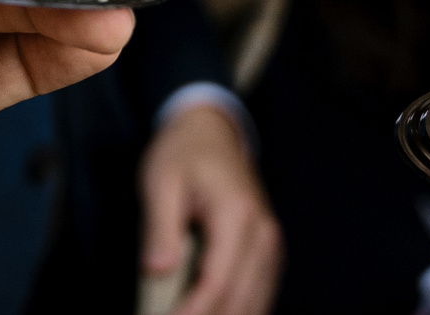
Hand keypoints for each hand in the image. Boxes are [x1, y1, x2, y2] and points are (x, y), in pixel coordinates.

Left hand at [140, 103, 279, 314]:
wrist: (212, 132)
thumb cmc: (183, 154)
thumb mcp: (160, 182)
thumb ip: (159, 228)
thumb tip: (157, 270)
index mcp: (236, 214)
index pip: (217, 281)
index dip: (192, 312)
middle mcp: (263, 234)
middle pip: (240, 301)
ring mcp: (271, 246)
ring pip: (254, 305)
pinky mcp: (268, 254)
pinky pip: (258, 296)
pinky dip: (237, 311)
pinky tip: (210, 312)